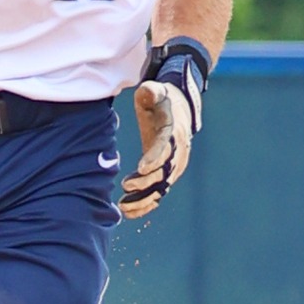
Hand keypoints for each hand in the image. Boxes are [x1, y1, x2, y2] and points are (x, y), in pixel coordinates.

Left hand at [119, 78, 199, 218]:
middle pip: (164, 172)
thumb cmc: (161, 100)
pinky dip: (146, 204)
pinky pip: (158, 193)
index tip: (141, 168)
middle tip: (127, 186)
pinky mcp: (167, 174)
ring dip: (144, 199)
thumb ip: (151, 92)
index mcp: (173, 132)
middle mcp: (178, 152)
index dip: (155, 158)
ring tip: (124, 207)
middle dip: (147, 182)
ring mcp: (174, 166)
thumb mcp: (155, 91)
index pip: (166, 148)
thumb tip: (148, 92)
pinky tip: (129, 213)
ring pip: (161, 187)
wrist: (179, 109)